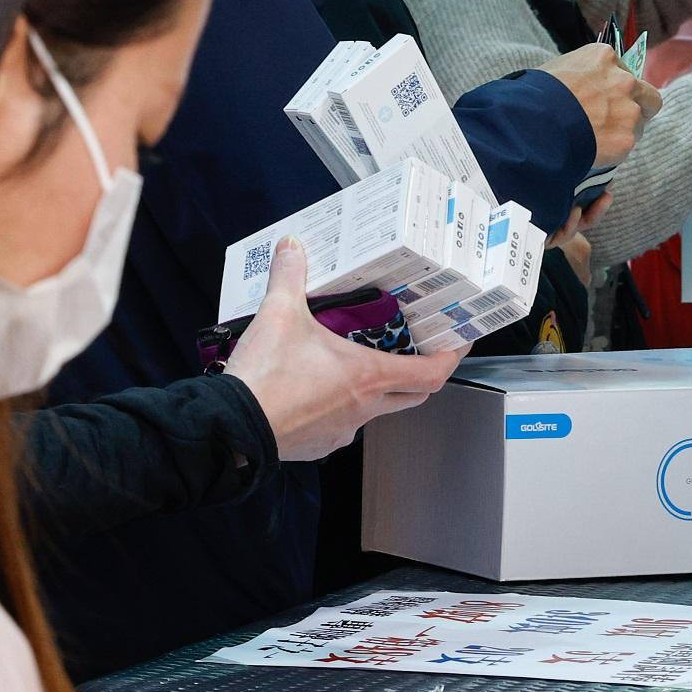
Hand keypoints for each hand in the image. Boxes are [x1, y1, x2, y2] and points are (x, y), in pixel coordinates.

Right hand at [227, 240, 466, 461]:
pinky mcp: (320, 444)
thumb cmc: (266, 378)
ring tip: (355, 364)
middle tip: (415, 351)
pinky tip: (317, 389)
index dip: (451, 358)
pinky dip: (340, 407)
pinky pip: (342, 425)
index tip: (458, 343)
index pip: (432, 373)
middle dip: (420, 374)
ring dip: (375, 390)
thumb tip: (292, 247)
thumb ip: (289, 276)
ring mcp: (343, 431)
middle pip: (412, 395)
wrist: (232, 428)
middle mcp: (365, 408)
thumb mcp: (278, 314)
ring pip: (375, 411)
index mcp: (368, 376)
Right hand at [540, 43, 661, 166]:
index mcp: (605, 57)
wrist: (534, 123)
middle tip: (619, 121)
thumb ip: (580, 74)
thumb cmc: (535, 95)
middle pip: (648, 96)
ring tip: (596, 140)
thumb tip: (581, 87)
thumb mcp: (557, 69)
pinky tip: (594, 151)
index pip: (625, 72)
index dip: (616, 89)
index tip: (606, 100)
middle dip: (638, 108)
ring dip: (623, 131)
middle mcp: (623, 80)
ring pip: (639, 124)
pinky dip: (613, 151)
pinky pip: (626, 146)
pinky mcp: (627, 138)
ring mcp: (629, 110)